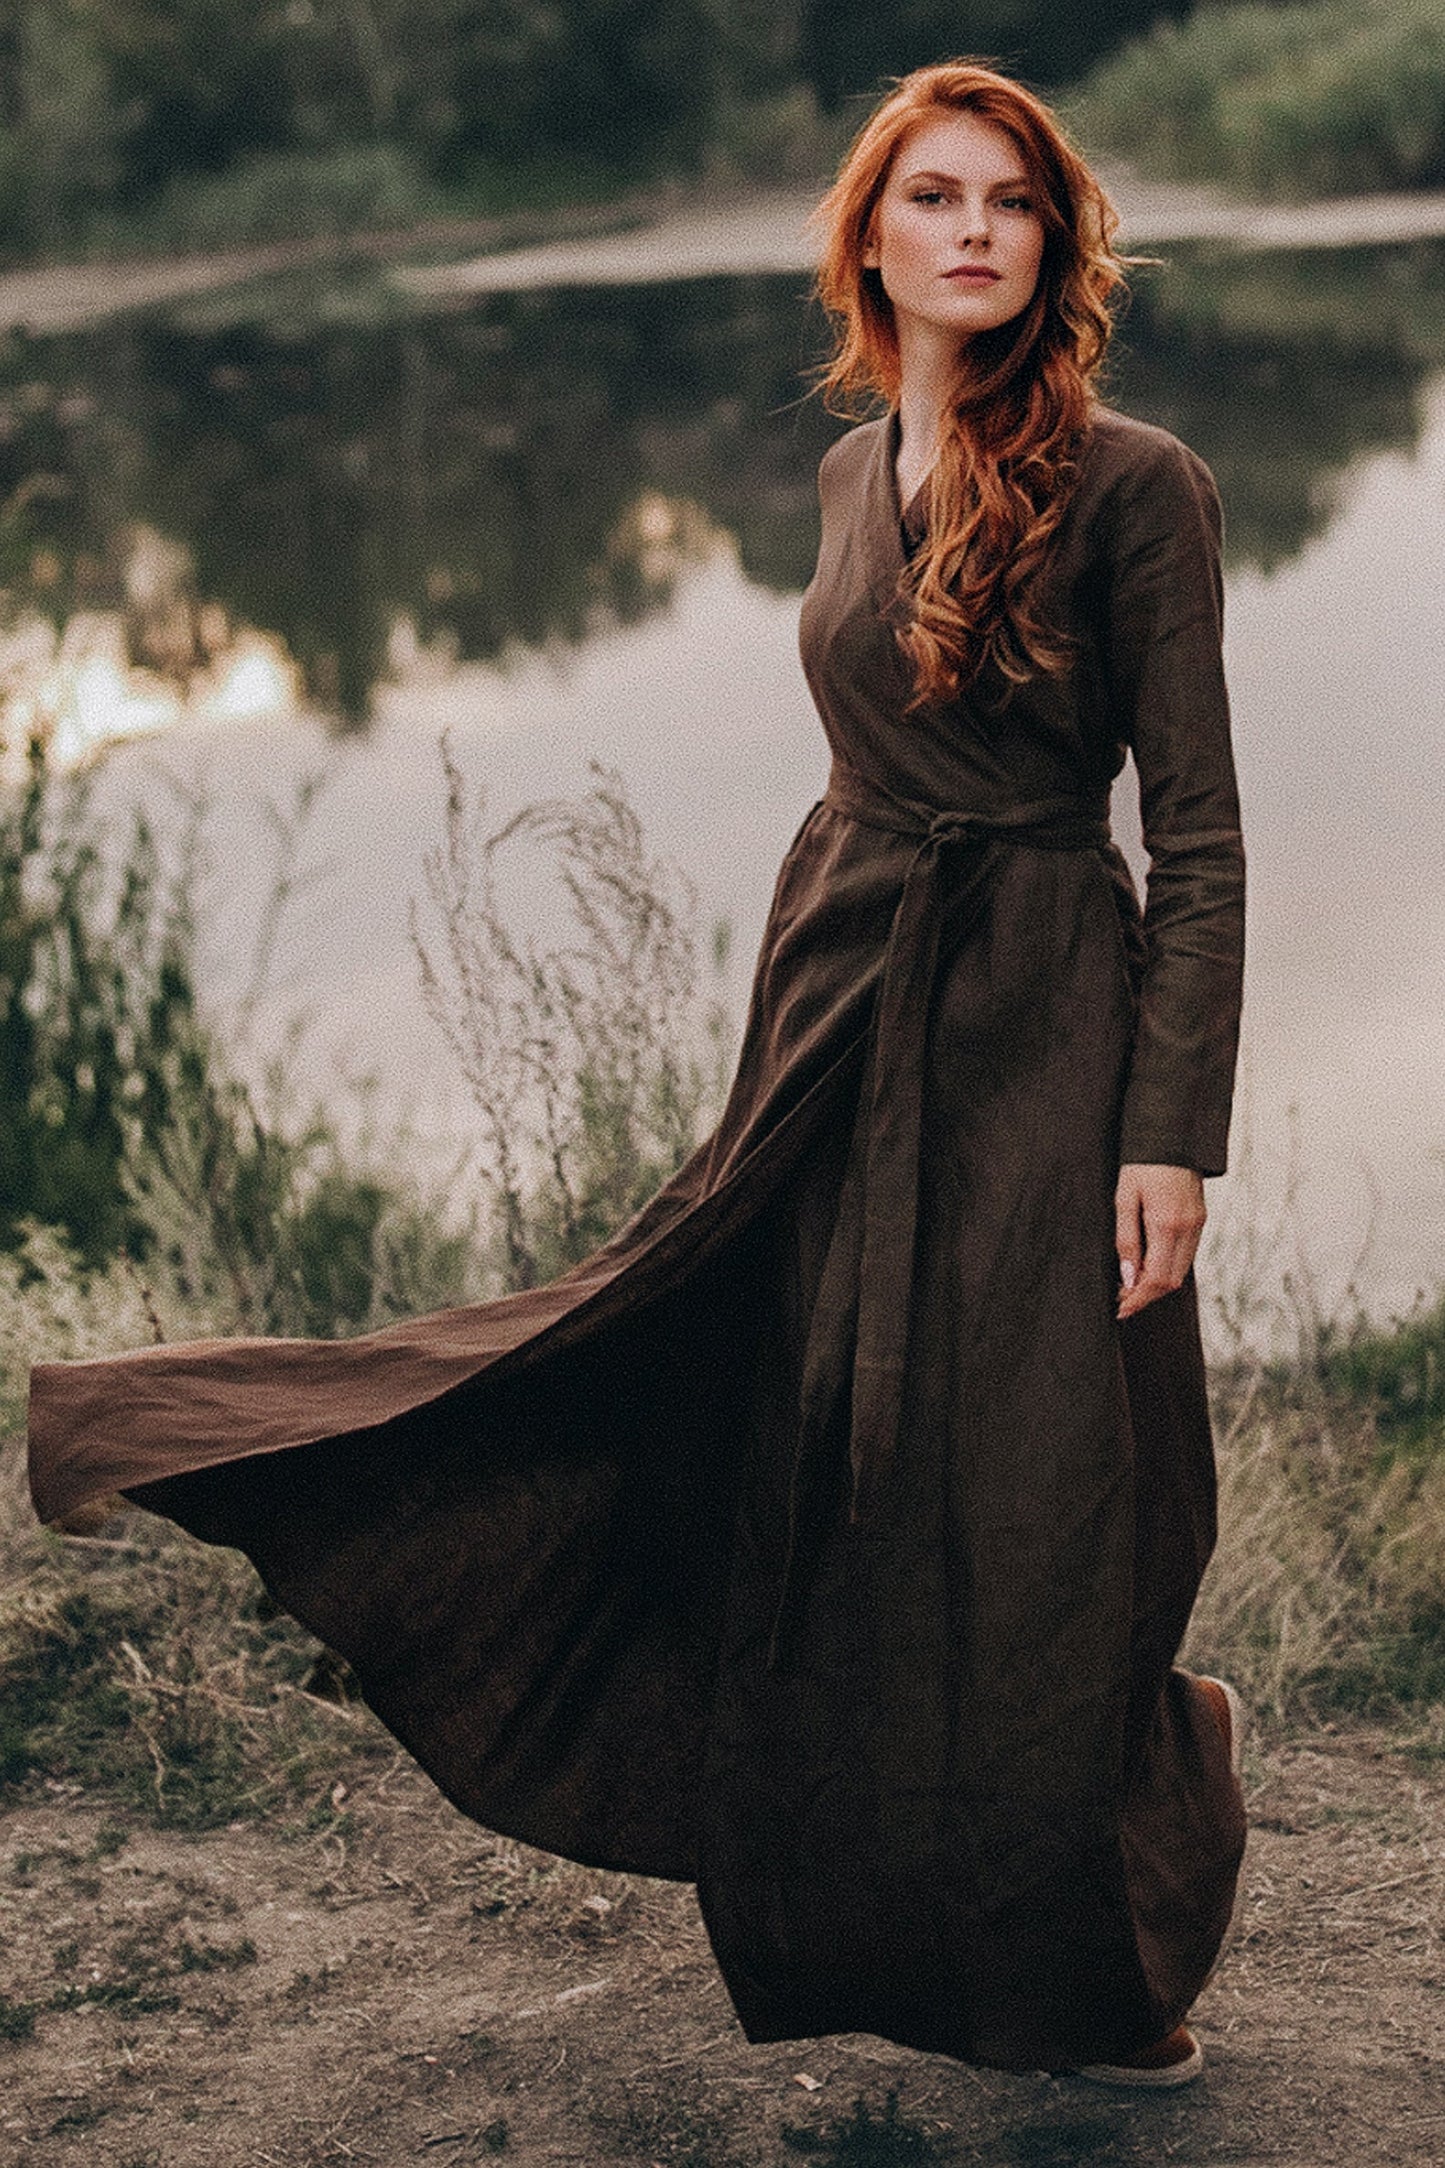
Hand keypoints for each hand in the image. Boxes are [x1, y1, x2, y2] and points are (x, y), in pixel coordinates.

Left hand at [1115, 1162, 1205, 1319]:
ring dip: (1157, 1284)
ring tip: (1131, 1286)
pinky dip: (1168, 1267)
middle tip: (1122, 1301)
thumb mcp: (1124, 1199)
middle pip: (1171, 1281)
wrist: (1172, 1136)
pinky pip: (1186, 1255)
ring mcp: (1198, 1224)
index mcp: (1166, 1224)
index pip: (1156, 1278)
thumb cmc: (1141, 1165)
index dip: (1138, 1298)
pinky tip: (1148, 1266)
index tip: (1120, 1308)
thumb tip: (1128, 1278)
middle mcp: (1188, 1228)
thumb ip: (1127, 1241)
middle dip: (1146, 1296)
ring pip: (1181, 1271)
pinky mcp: (1200, 1219)